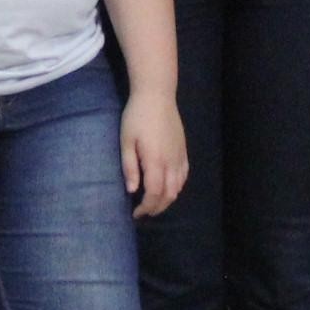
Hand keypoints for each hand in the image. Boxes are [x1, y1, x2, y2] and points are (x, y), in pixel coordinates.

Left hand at [123, 91, 189, 218]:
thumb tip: (132, 190)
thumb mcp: (126, 141)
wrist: (157, 96)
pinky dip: (177, 187)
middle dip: (156, 208)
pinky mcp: (184, 150)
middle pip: (168, 195)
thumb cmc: (136, 117)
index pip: (154, 194)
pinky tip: (168, 188)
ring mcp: (180, 156)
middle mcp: (171, 162)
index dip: (146, 208)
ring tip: (154, 203)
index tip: (135, 214)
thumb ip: (129, 167)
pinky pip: (184, 176)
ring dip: (167, 200)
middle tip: (143, 212)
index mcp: (155, 161)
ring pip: (178, 188)